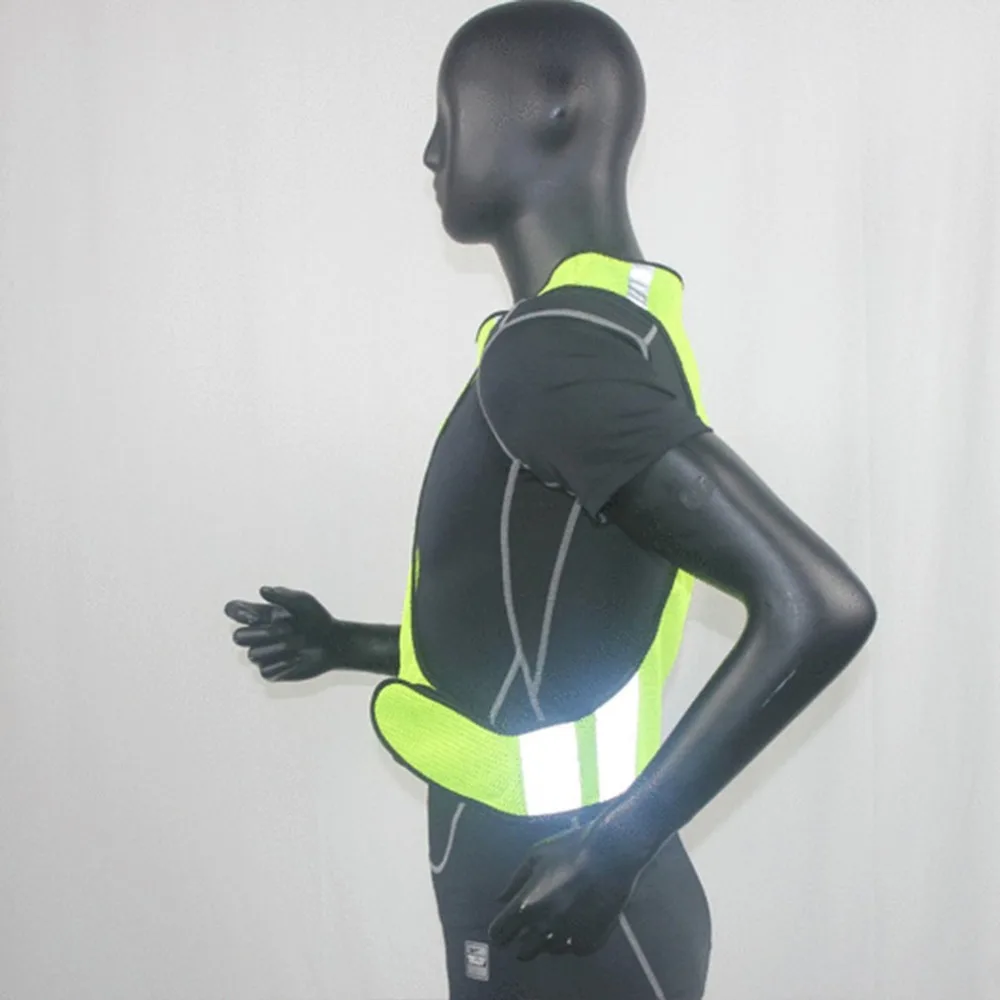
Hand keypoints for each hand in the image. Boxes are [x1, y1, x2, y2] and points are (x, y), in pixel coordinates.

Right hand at [223, 586, 352, 681]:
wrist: (334, 642)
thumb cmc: (317, 618)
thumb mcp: (304, 602)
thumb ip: (283, 596)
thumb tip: (262, 590)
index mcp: (260, 614)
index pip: (234, 610)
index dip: (237, 611)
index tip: (254, 613)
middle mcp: (257, 635)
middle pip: (238, 637)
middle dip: (261, 633)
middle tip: (287, 628)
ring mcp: (263, 654)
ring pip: (252, 655)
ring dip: (278, 648)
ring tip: (300, 642)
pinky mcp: (271, 672)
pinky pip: (265, 670)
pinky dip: (284, 663)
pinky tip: (298, 657)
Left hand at [487, 819, 641, 959]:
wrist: (611, 852)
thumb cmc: (570, 848)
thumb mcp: (535, 855)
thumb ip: (514, 880)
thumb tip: (500, 899)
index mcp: (525, 905)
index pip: (499, 934)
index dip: (499, 933)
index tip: (504, 930)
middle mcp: (544, 926)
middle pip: (523, 952)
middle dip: (523, 941)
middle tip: (530, 928)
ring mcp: (568, 936)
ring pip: (550, 951)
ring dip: (549, 940)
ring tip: (557, 920)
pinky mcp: (590, 941)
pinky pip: (575, 950)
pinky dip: (573, 941)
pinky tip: (577, 923)